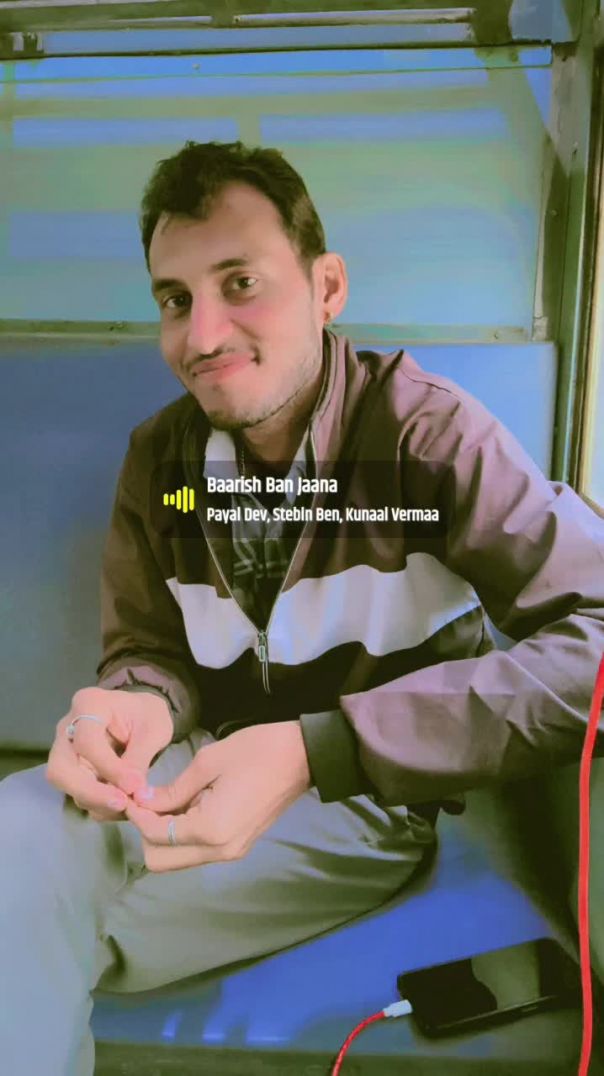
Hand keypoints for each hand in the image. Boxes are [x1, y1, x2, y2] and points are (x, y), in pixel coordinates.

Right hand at [46, 686, 172, 821]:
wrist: (141, 714)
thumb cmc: (147, 714)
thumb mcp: (154, 729)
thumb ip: (140, 758)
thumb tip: (132, 792)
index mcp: (89, 704)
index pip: (87, 742)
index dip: (108, 768)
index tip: (134, 786)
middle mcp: (68, 727)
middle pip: (61, 768)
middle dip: (90, 792)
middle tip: (122, 804)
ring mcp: (65, 748)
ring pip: (65, 784)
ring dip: (95, 801)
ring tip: (127, 805)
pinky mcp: (71, 768)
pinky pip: (75, 792)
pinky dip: (97, 804)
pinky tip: (120, 805)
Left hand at [125, 721, 311, 870]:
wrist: (302, 756)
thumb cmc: (256, 751)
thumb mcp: (208, 762)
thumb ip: (172, 790)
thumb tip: (142, 801)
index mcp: (210, 830)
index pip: (155, 835)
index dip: (137, 814)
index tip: (130, 791)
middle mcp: (218, 851)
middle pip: (160, 861)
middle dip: (146, 831)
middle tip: (146, 799)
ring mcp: (230, 852)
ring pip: (177, 859)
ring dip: (163, 835)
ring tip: (164, 800)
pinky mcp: (237, 846)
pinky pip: (196, 850)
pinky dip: (182, 834)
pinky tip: (185, 805)